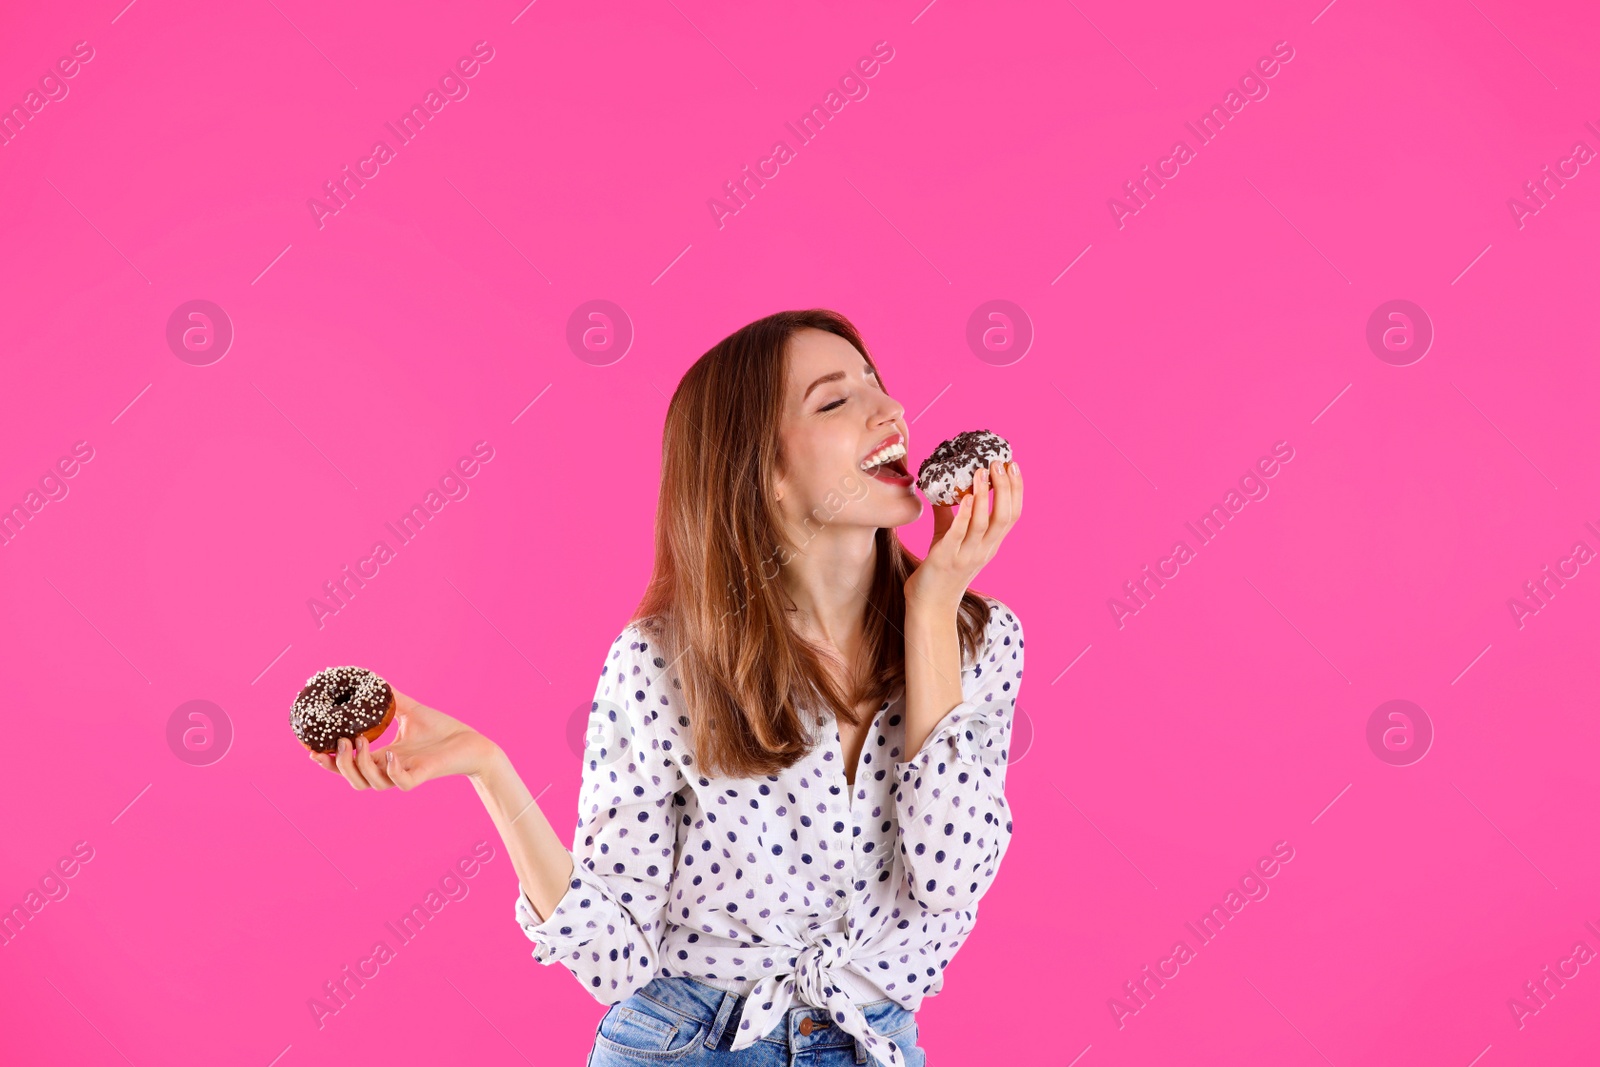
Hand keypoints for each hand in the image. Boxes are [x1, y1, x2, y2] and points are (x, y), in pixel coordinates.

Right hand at [308, 689, 498, 791]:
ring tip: (359, 743)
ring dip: (360, 765)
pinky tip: (390, 755)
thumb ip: (391, 697)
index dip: (327, 762)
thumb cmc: (442, 729)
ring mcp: (404, 775)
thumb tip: (372, 676)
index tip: (310, 748)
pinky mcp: (420, 778)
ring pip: (371, 784)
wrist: (471, 742)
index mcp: (382, 757)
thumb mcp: (410, 710)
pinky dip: (391, 772)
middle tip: (336, 744)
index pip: (348, 765)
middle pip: (353, 780)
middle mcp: (389, 769)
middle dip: (338, 766)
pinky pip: (400, 783)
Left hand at [905, 459, 1022, 610]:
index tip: (1013, 465)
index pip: (1013, 514)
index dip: (1016, 489)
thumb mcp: (949, 539)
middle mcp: (984, 550)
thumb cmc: (940, 571)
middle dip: (1005, 487)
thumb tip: (943, 487)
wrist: (929, 606)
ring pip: (985, 524)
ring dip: (985, 496)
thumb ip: (950, 515)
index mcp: (990, 544)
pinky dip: (966, 515)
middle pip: (1005, 516)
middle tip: (998, 463)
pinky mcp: (946, 558)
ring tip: (981, 472)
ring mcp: (967, 555)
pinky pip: (959, 535)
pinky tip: (966, 497)